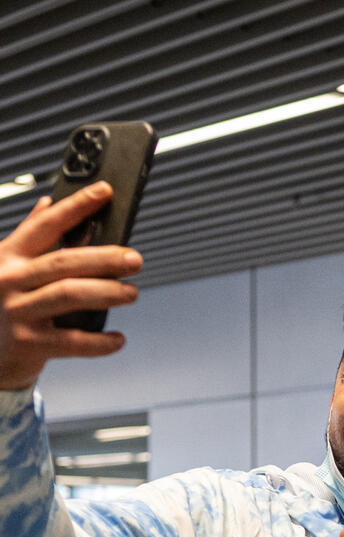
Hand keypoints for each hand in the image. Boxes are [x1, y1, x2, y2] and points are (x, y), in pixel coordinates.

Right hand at [0, 185, 142, 389]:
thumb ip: (29, 239)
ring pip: (70, 294)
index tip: (104, 192)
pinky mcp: (29, 343)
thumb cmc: (2, 306)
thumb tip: (48, 203)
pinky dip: (100, 342)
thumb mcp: (7, 266)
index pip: (46, 224)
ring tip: (131, 293)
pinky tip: (118, 339)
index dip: (76, 207)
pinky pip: (73, 342)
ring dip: (107, 292)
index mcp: (8, 255)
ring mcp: (18, 311)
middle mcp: (10, 279)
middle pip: (64, 261)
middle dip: (104, 258)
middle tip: (135, 259)